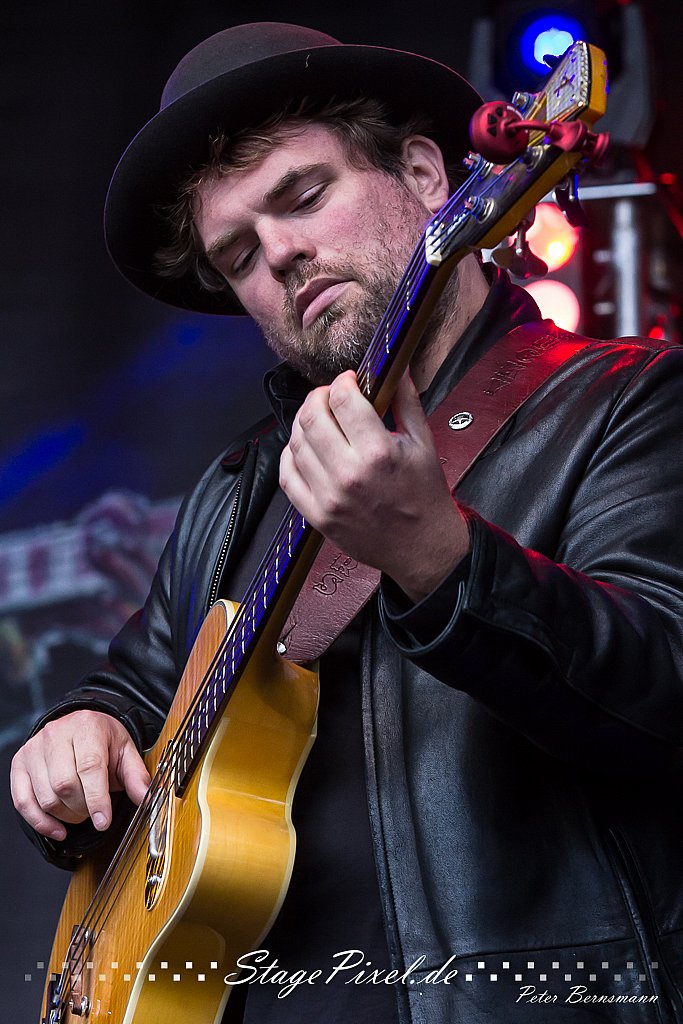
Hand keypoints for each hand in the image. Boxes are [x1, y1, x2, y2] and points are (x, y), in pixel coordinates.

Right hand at [10, 710, 150, 840]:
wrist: (79, 725)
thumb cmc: (102, 739)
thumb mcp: (125, 750)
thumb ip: (136, 775)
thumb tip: (147, 799)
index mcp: (87, 726)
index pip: (89, 767)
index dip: (97, 799)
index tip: (103, 821)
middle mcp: (56, 734)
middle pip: (64, 785)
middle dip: (82, 808)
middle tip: (94, 812)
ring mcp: (34, 749)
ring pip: (45, 796)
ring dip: (65, 815)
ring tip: (80, 811)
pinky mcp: (20, 763)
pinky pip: (23, 802)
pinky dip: (40, 822)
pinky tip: (58, 829)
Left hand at [279, 369, 469, 600]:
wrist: (422, 548)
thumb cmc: (425, 496)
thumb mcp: (424, 443)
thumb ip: (406, 402)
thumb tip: (395, 368)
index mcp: (378, 452)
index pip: (341, 399)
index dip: (342, 382)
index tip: (349, 381)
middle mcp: (349, 474)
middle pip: (311, 417)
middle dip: (318, 397)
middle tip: (329, 396)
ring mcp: (329, 497)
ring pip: (296, 443)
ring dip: (303, 423)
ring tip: (319, 420)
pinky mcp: (317, 516)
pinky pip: (288, 477)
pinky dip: (290, 455)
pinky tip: (304, 448)